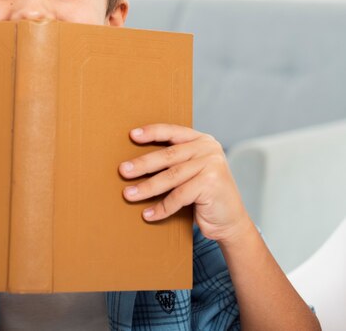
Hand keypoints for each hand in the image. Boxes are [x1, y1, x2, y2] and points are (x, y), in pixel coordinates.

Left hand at [118, 124, 250, 242]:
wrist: (230, 221)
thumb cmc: (203, 195)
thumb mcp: (191, 171)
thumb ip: (173, 161)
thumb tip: (133, 162)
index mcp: (202, 140)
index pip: (172, 132)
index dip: (151, 132)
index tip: (132, 135)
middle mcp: (209, 149)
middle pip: (168, 155)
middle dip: (143, 164)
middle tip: (123, 171)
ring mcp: (212, 165)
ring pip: (171, 177)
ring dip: (147, 187)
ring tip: (129, 194)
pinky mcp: (211, 184)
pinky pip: (178, 196)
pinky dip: (161, 207)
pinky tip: (148, 214)